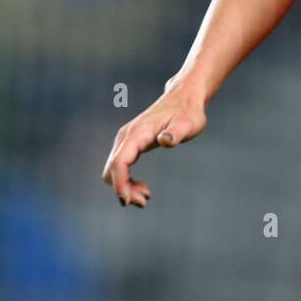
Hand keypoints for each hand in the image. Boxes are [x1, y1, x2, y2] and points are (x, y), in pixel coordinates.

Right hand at [101, 76, 207, 207]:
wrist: (184, 98)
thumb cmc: (188, 112)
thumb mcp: (188, 123)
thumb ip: (176, 132)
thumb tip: (165, 140)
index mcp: (136, 133)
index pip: (119, 162)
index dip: (120, 184)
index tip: (128, 202)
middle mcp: (126, 137)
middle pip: (112, 169)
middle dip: (123, 189)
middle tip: (146, 200)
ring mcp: (126, 140)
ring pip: (113, 170)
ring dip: (124, 187)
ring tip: (147, 195)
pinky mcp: (131, 144)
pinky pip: (120, 166)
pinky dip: (126, 181)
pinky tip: (143, 187)